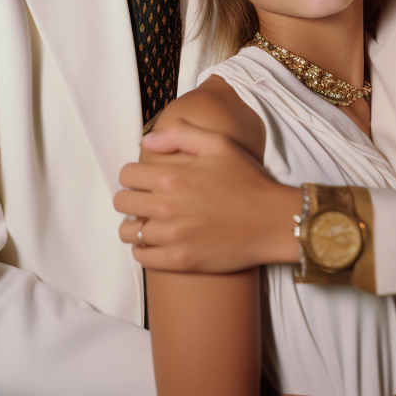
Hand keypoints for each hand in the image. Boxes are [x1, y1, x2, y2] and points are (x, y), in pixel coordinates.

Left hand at [114, 118, 301, 271]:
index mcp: (174, 176)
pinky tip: (156, 241)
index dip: (134, 174)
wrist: (273, 221)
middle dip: (131, 197)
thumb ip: (181, 134)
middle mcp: (168, 207)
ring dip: (135, 225)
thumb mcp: (220, 144)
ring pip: (128, 232)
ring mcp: (173, 237)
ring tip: (151, 221)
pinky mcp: (180, 261)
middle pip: (122, 202)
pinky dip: (143, 249)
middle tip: (146, 198)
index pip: (126, 175)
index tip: (145, 178)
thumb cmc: (248, 180)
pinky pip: (141, 257)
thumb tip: (147, 141)